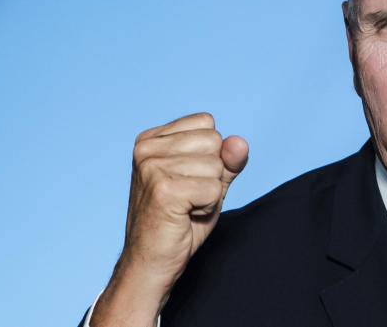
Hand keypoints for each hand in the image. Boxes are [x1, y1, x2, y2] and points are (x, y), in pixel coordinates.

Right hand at [91, 113, 248, 326]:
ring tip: (185, 207)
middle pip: (213, 140)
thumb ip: (227, 159)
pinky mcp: (163, 190)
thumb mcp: (208, 182)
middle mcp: (146, 148)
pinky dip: (208, 207)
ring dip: (210, 192)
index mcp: (151, 138)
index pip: (207, 123)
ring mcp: (152, 167)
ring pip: (216, 165)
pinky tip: (185, 216)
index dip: (210, 155)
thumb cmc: (179, 222)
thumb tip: (240, 142)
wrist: (151, 263)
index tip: (187, 180)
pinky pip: (214, 189)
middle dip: (211, 173)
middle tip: (188, 197)